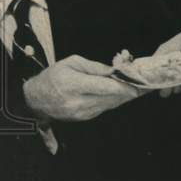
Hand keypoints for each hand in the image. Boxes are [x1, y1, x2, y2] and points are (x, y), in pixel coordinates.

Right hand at [23, 55, 142, 121]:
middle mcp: (78, 102)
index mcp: (74, 85)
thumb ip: (95, 67)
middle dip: (129, 91)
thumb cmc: (53, 77)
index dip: (124, 86)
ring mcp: (81, 113)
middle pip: (111, 98)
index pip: (105, 87)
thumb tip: (115, 71)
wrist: (35, 100)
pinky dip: (114, 101)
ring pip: (110, 105)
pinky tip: (123, 94)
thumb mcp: (72, 63)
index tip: (138, 83)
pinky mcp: (84, 118)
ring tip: (138, 88)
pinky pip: (104, 108)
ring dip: (124, 97)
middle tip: (146, 85)